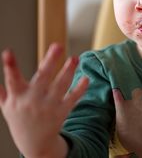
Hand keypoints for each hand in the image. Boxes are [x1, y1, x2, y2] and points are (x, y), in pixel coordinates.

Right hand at [0, 43, 88, 157]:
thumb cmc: (20, 121)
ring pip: (60, 85)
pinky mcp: (62, 112)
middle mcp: (33, 100)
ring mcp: (49, 106)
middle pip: (42, 77)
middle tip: (58, 45)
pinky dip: (80, 89)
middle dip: (50, 61)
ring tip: (75, 58)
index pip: (12, 79)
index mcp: (17, 96)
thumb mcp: (6, 108)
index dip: (9, 66)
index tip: (7, 52)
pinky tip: (86, 78)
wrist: (35, 144)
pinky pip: (73, 98)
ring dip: (68, 71)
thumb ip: (2, 92)